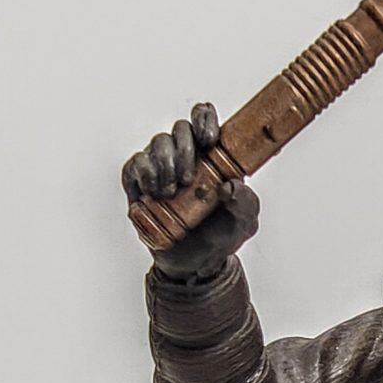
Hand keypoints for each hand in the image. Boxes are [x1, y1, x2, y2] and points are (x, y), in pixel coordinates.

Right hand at [121, 103, 259, 277]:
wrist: (194, 263)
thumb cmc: (220, 236)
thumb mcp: (244, 223)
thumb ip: (246, 203)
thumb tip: (232, 186)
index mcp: (212, 155)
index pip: (204, 119)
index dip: (204, 119)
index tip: (209, 140)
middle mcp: (185, 155)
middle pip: (180, 129)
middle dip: (184, 149)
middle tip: (188, 178)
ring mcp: (161, 166)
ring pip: (158, 143)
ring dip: (165, 164)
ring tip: (172, 191)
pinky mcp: (139, 181)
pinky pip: (136, 163)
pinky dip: (145, 173)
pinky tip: (154, 191)